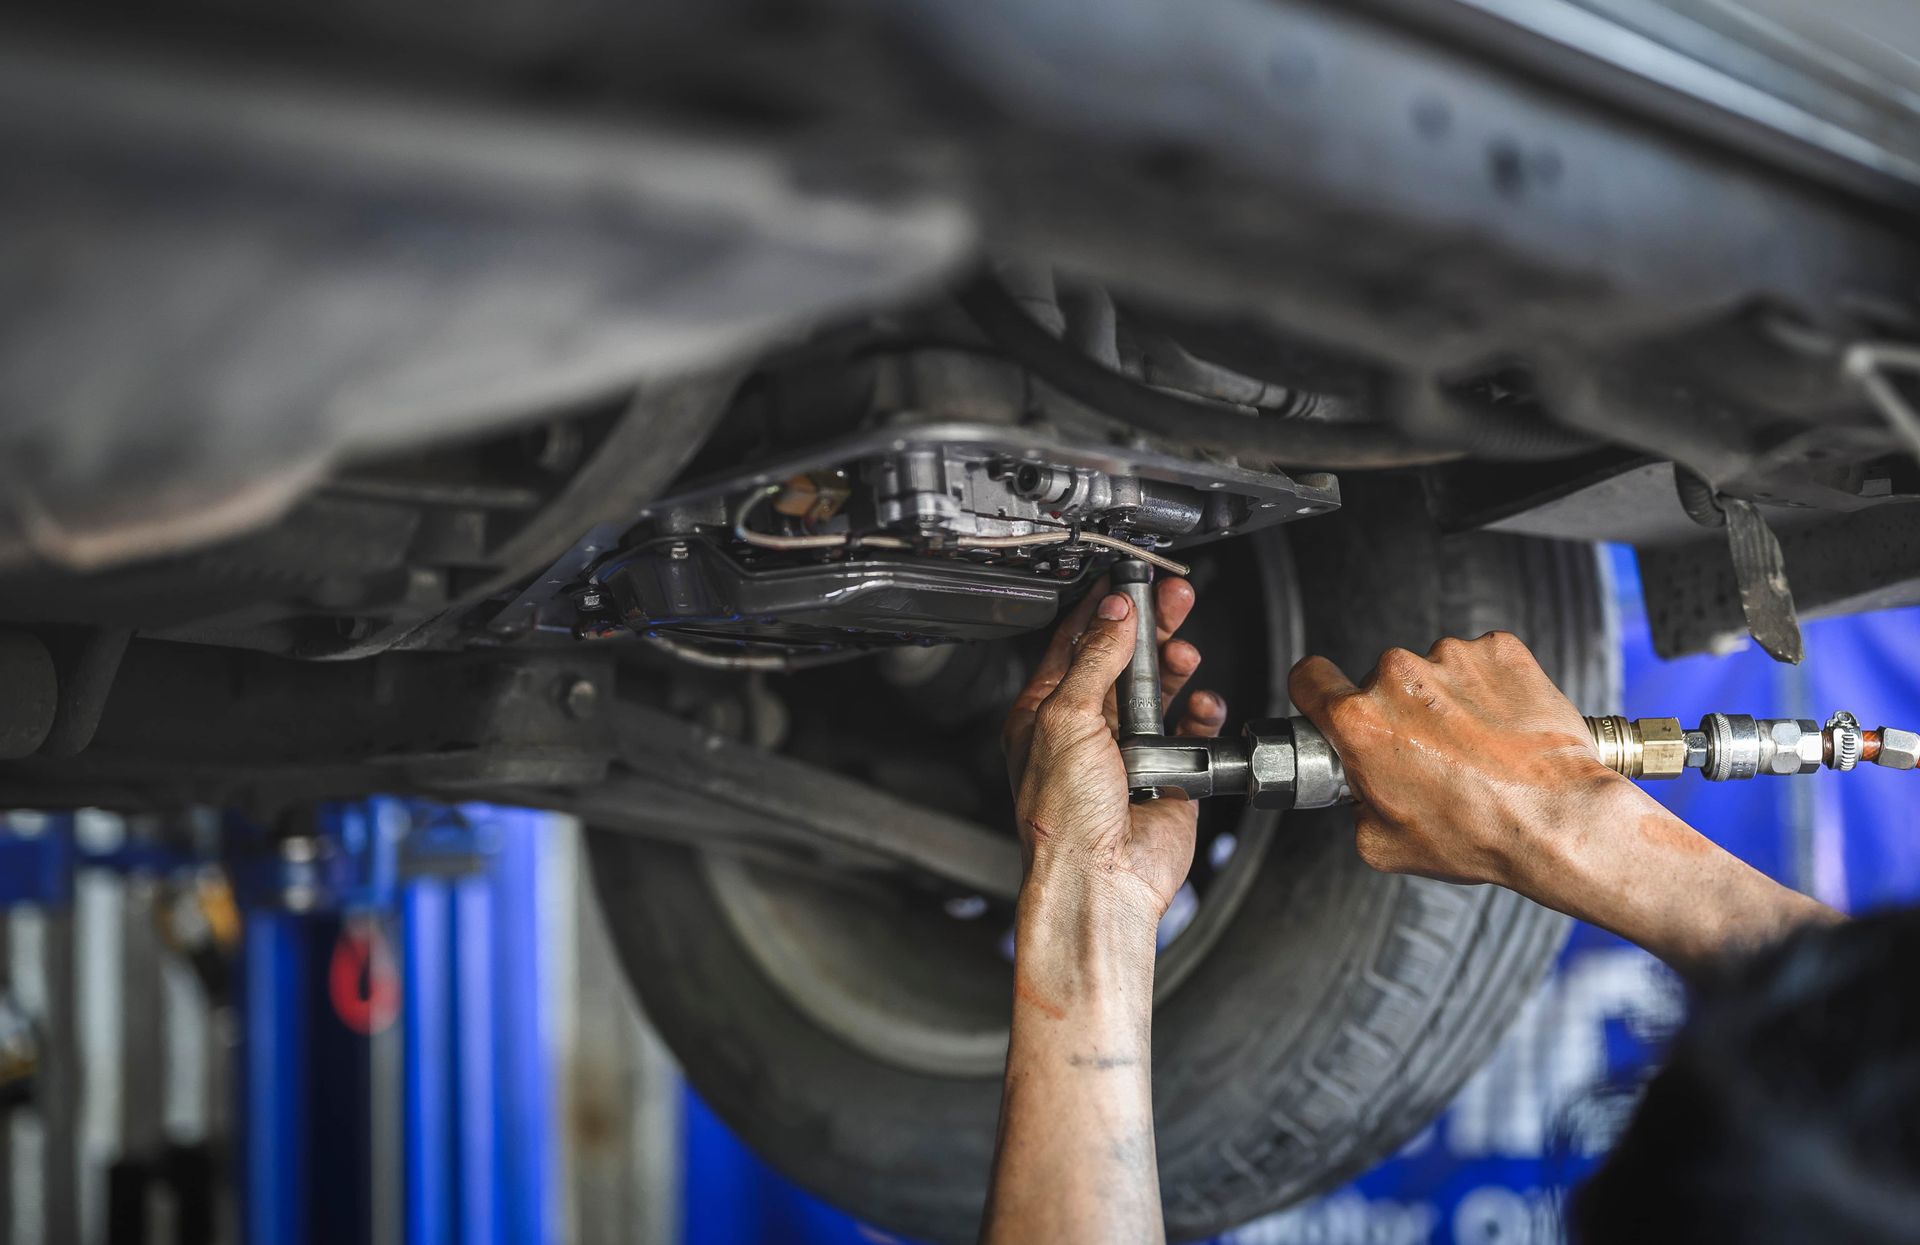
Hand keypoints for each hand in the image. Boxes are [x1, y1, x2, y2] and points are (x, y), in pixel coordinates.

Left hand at [1002, 576, 1225, 918]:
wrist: (1101, 881)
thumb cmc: (1063, 821)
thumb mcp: (1066, 720)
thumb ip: (1093, 660)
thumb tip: (1112, 615)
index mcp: (1044, 714)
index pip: (1073, 644)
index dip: (1101, 609)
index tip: (1125, 581)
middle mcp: (1084, 731)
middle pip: (1121, 660)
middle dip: (1149, 627)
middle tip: (1174, 599)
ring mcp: (1127, 752)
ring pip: (1158, 691)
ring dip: (1173, 667)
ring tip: (1185, 651)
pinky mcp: (1167, 774)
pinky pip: (1190, 731)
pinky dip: (1200, 713)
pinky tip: (1200, 703)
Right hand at [1289, 631, 1629, 888]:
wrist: (1560, 819)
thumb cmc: (1480, 833)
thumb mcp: (1383, 844)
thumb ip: (1355, 802)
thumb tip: (1362, 788)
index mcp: (1361, 722)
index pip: (1308, 678)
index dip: (1316, 693)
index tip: (1329, 700)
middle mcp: (1399, 678)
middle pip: (1380, 682)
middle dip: (1399, 713)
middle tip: (1433, 756)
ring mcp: (1452, 657)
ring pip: (1433, 672)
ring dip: (1447, 700)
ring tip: (1480, 746)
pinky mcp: (1500, 649)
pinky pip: (1480, 662)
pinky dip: (1489, 687)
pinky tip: (1504, 727)